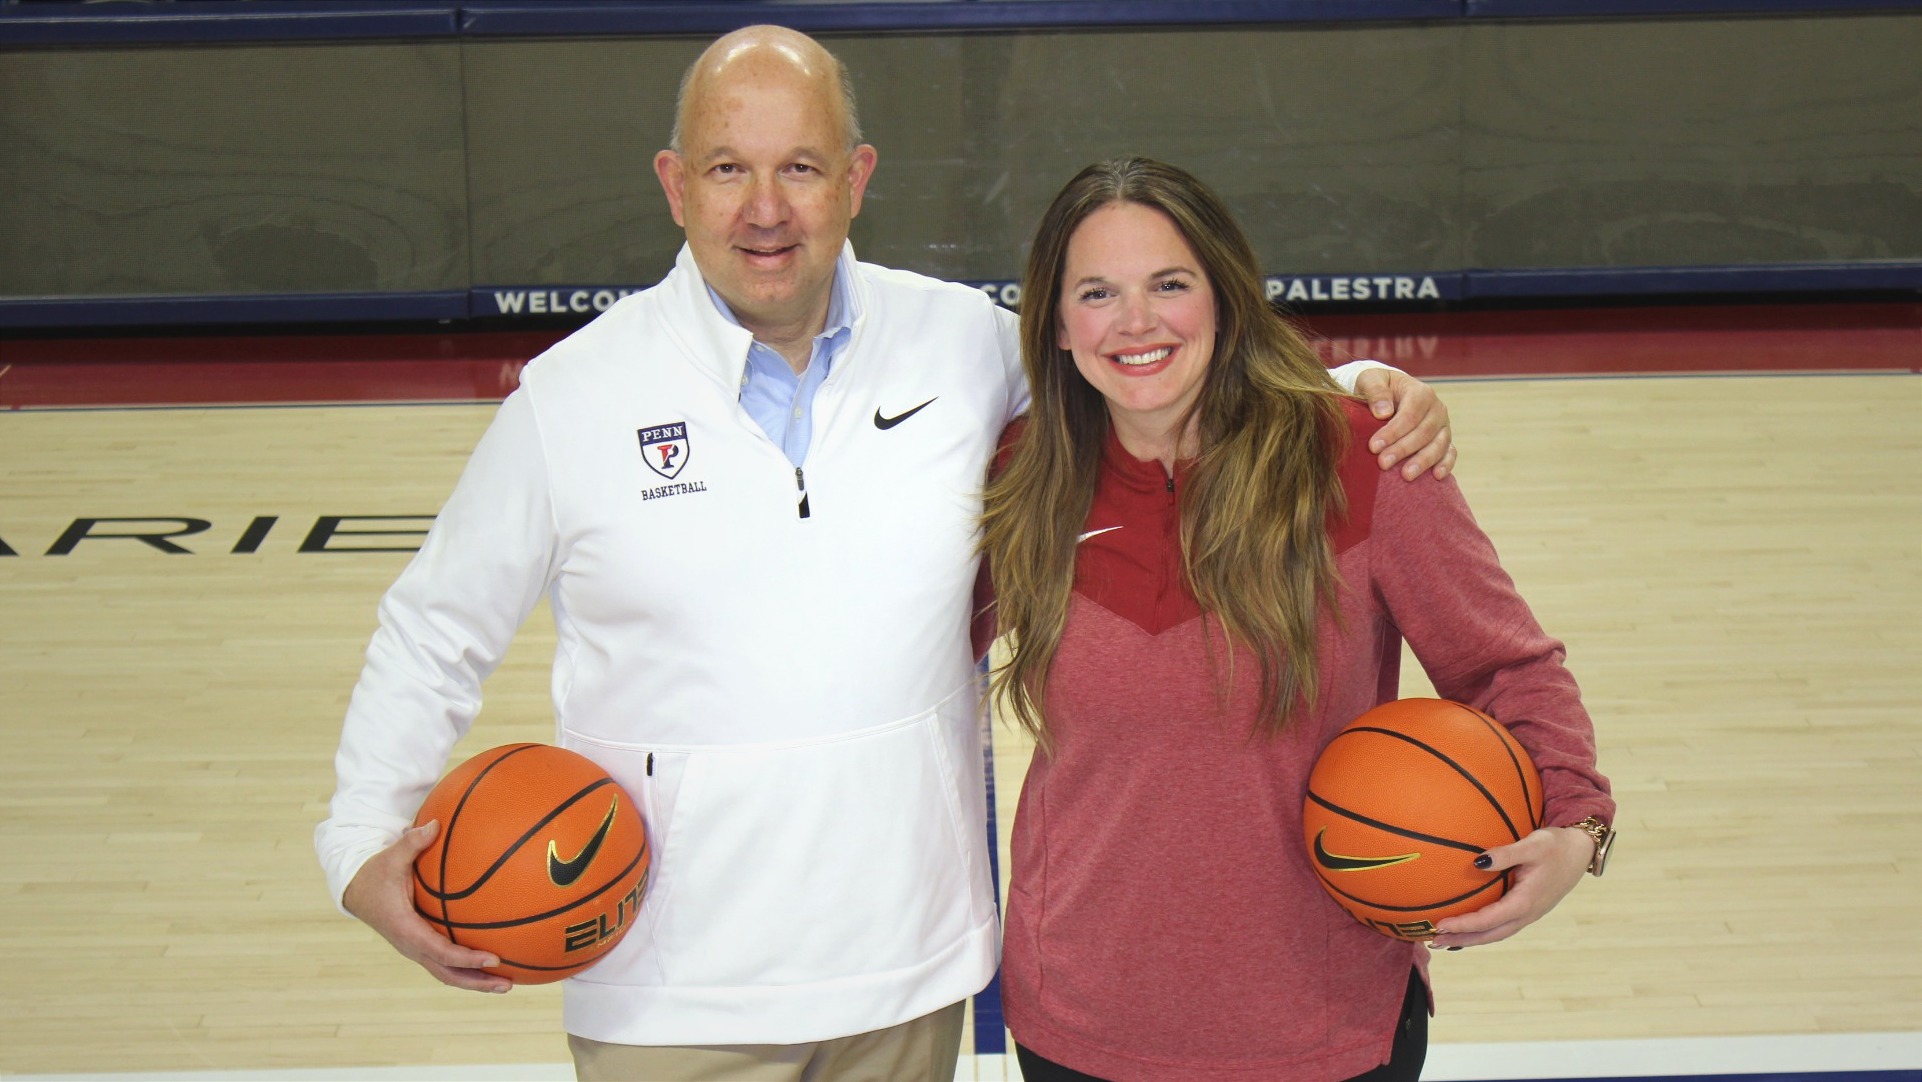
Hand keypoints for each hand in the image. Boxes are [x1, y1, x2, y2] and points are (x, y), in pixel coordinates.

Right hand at [342, 820, 512, 992]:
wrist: (356, 891)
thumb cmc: (376, 873)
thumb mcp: (391, 857)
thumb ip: (412, 843)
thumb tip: (434, 825)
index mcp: (406, 929)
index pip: (440, 950)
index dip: (466, 958)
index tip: (493, 958)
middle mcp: (412, 945)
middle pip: (447, 973)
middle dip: (476, 982)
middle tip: (507, 985)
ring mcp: (416, 948)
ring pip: (447, 973)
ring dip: (475, 981)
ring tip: (506, 984)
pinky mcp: (421, 945)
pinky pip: (446, 962)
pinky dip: (468, 968)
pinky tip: (492, 963)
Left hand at [1353, 369, 1454, 480]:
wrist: (1388, 393)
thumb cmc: (1377, 387)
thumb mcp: (1370, 379)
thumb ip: (1375, 391)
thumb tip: (1383, 412)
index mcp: (1420, 392)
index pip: (1409, 415)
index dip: (1392, 432)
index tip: (1374, 447)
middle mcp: (1436, 409)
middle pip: (1423, 432)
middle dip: (1403, 449)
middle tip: (1383, 463)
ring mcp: (1443, 425)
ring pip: (1439, 445)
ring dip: (1423, 461)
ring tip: (1406, 476)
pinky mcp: (1445, 440)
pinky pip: (1450, 452)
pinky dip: (1446, 464)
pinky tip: (1437, 476)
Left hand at [1427, 826, 1590, 948]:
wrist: (1581, 851)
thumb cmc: (1555, 845)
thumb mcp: (1532, 845)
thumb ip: (1505, 854)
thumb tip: (1477, 862)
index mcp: (1525, 902)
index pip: (1488, 920)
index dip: (1463, 925)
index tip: (1440, 925)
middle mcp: (1527, 914)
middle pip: (1489, 935)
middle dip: (1462, 940)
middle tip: (1434, 942)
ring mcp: (1529, 914)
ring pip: (1496, 934)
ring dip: (1471, 939)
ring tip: (1445, 941)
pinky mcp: (1528, 910)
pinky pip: (1502, 926)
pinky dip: (1483, 931)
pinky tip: (1469, 928)